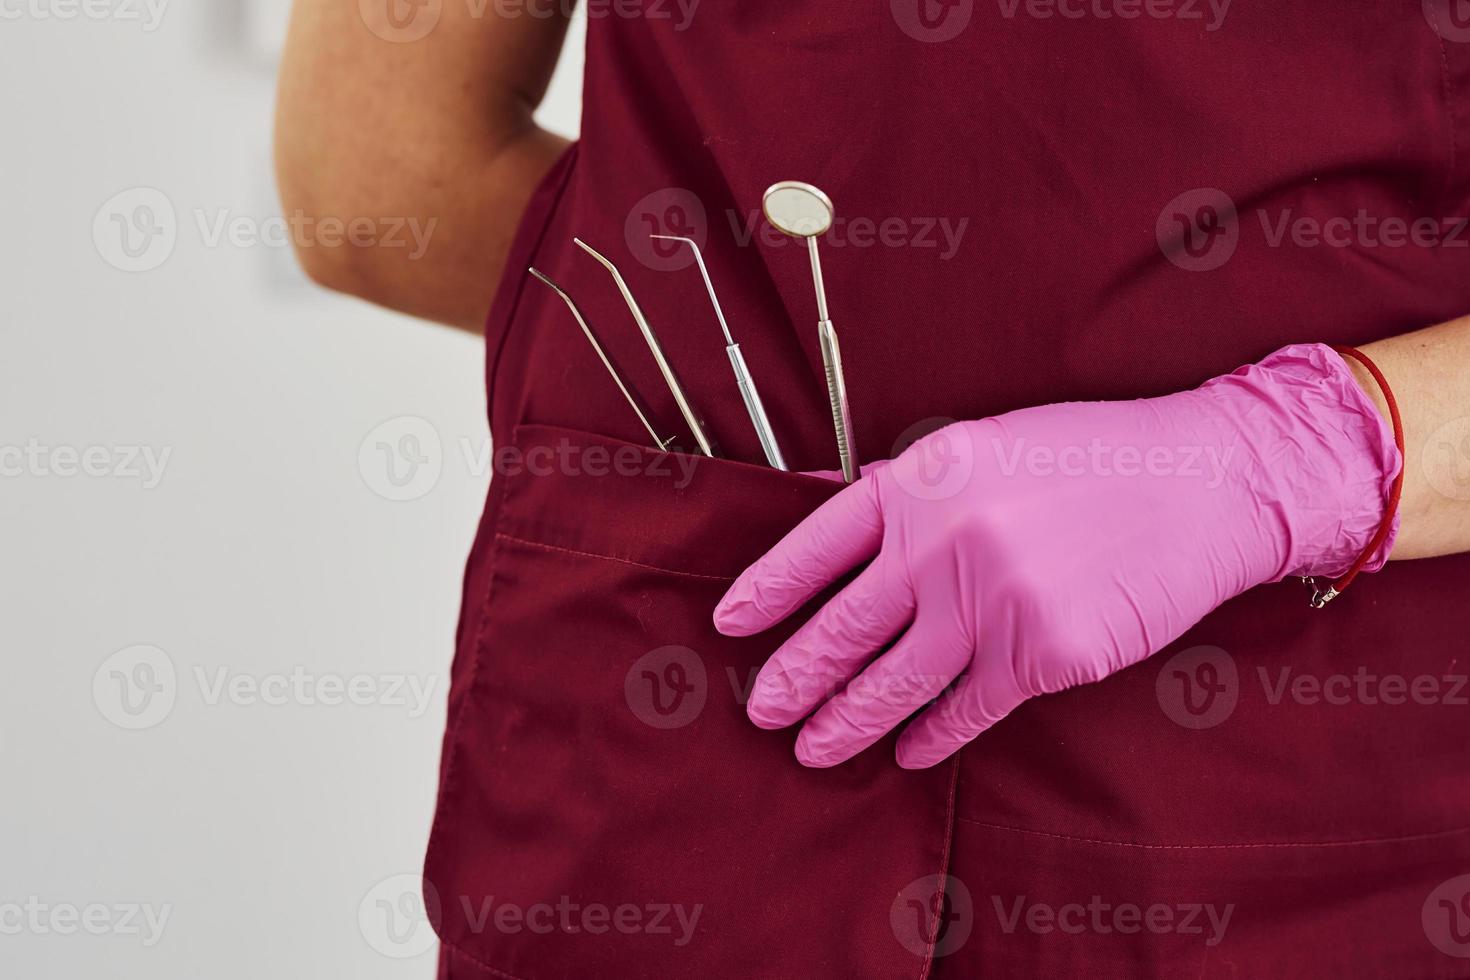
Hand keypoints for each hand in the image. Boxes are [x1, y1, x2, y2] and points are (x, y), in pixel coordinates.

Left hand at [715, 345, 1400, 768]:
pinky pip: (966, 709)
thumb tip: (817, 501)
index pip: (817, 543)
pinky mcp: (1043, 654)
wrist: (1200, 483)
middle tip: (760, 711)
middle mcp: (945, 541)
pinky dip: (931, 736)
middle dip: (793, 677)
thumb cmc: (1088, 460)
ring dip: (844, 723)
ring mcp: (993, 601)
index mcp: (922, 479)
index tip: (730, 625)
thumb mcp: (983, 447)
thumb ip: (905, 487)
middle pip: (844, 626)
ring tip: (811, 750)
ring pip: (894, 682)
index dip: (768, 589)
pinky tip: (908, 753)